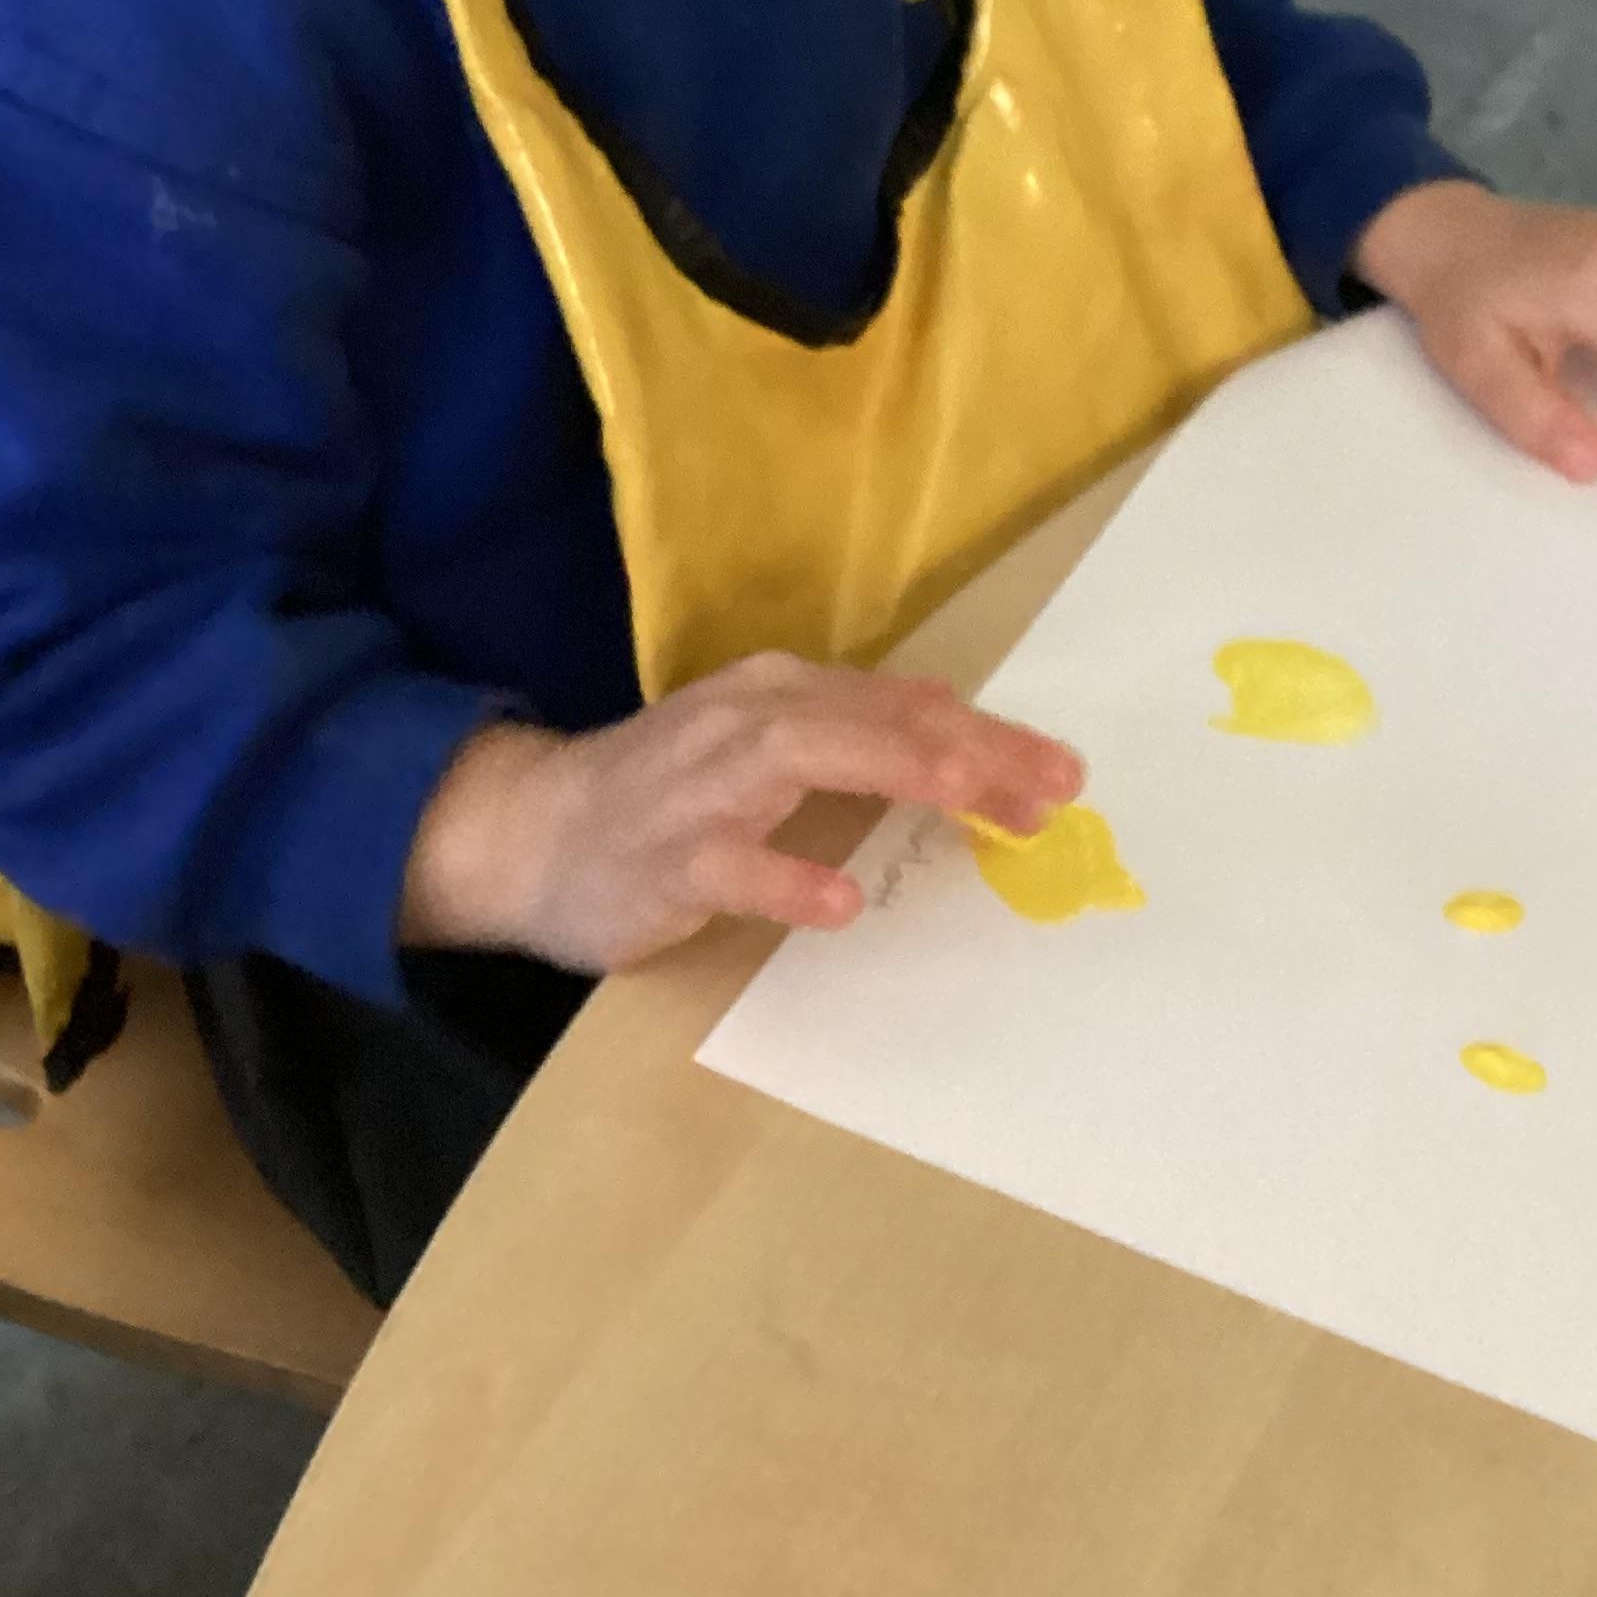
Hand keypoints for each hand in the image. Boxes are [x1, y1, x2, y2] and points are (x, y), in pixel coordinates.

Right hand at [399, 657, 1084, 970]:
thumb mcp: (763, 739)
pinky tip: (841, 903)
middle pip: (874, 722)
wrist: (531, 830)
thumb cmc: (664, 792)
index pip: (903, 706)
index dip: (989, 736)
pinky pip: (734, 867)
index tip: (1065, 772)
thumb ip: (851, 724)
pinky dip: (787, 878)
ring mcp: (704, 786)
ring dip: (896, 774)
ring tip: (969, 797)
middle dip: (969, 751)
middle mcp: (749, 721)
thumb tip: (946, 707)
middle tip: (1051, 792)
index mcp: (782, 693)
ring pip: (808, 761)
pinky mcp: (667, 856)